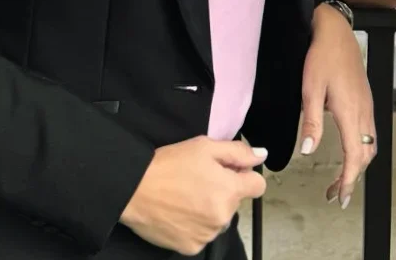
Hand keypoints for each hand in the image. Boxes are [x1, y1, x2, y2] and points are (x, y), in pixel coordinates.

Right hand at [120, 137, 266, 253]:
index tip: (228, 173)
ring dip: (209, 210)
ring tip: (186, 197)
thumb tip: (261, 156)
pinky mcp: (191, 247)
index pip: (257, 186)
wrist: (134, 189)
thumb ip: (238, 152)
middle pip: (235, 202)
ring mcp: (207, 234)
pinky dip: (195, 226)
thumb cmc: (169, 164)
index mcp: (230, 190)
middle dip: (223, 192)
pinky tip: (179, 212)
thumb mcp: (205, 147)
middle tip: (199, 181)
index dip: (244, 176)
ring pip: (218, 219)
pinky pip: (202, 234)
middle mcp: (223, 216)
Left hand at [299, 4, 376, 209]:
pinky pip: (368, 133)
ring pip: (369, 145)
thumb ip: (311, 122)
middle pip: (365, 156)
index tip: (339, 196)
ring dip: (357, 165)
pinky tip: (349, 152)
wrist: (336, 33)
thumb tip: (309, 151)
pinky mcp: (365, 101)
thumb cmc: (322, 57)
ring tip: (339, 178)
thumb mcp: (310, 89)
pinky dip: (360, 150)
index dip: (348, 180)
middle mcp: (364, 112)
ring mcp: (367, 106)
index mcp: (350, 112)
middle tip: (334, 194)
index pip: (354, 156)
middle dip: (351, 179)